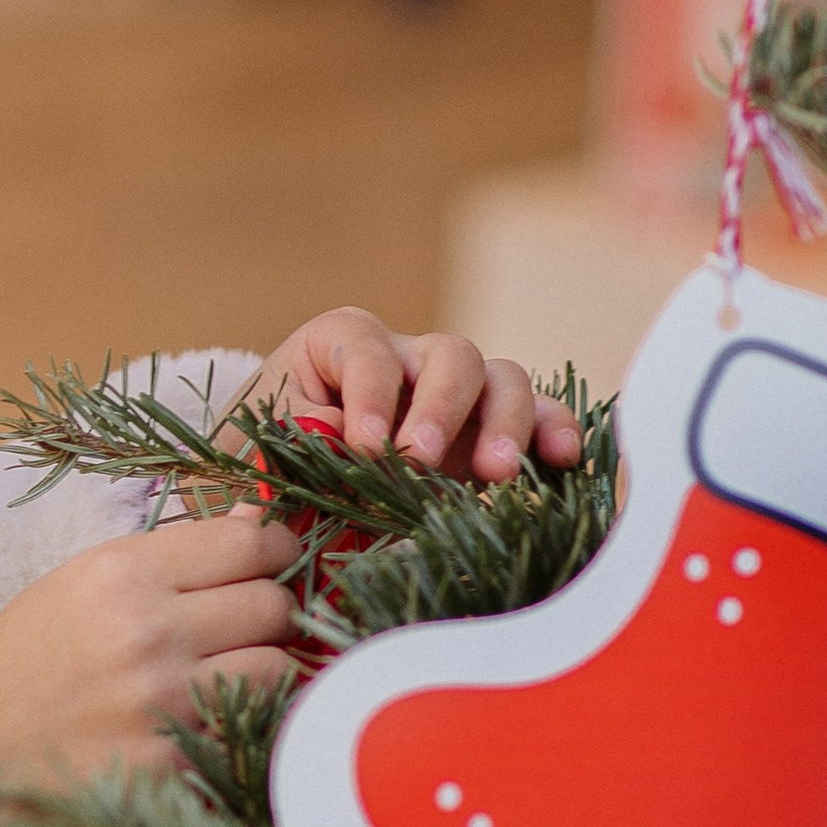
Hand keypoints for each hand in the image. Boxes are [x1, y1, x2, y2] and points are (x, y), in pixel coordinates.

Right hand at [0, 506, 303, 826]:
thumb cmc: (19, 666)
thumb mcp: (76, 586)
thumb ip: (170, 558)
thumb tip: (263, 523)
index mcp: (120, 573)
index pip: (248, 542)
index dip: (278, 550)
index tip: (275, 561)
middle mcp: (148, 632)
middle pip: (274, 606)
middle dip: (269, 614)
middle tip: (243, 627)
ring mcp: (163, 705)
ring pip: (276, 671)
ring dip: (261, 673)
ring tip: (221, 678)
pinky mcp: (171, 767)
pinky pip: (250, 734)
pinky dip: (238, 728)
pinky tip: (202, 723)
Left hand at [240, 310, 581, 483]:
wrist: (281, 484)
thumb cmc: (267, 457)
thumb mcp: (264, 446)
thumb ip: (294, 447)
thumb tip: (327, 460)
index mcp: (342, 343)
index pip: (368, 353)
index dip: (370, 397)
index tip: (365, 446)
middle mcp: (409, 355)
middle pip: (449, 356)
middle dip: (440, 408)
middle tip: (421, 460)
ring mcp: (456, 390)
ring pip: (503, 378)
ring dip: (505, 423)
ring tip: (495, 473)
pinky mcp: (489, 428)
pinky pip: (537, 414)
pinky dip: (554, 431)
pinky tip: (563, 461)